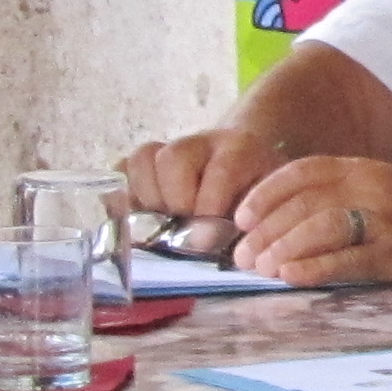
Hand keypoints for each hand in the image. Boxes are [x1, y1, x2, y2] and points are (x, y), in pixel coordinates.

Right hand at [126, 124, 288, 253]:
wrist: (246, 161)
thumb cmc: (258, 192)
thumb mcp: (269, 202)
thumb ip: (254, 222)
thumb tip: (220, 248)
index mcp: (239, 149)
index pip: (220, 170)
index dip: (210, 205)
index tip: (207, 238)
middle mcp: (200, 142)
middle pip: (173, 158)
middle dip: (176, 199)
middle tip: (184, 225)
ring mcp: (169, 147)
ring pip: (143, 159)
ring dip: (147, 197)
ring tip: (162, 220)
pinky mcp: (145, 162)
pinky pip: (122, 169)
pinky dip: (123, 194)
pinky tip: (139, 216)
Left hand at [226, 157, 391, 285]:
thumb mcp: (378, 190)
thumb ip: (336, 198)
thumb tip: (276, 224)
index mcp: (364, 168)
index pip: (304, 171)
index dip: (266, 192)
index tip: (239, 216)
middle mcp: (373, 187)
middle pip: (306, 202)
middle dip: (266, 229)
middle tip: (242, 254)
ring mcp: (387, 220)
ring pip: (323, 227)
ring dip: (284, 248)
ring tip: (261, 268)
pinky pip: (349, 259)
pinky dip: (315, 268)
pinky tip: (290, 276)